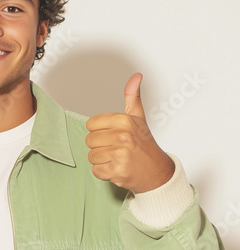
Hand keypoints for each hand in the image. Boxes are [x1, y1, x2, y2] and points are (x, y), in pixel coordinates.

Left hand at [85, 73, 174, 193]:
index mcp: (125, 120)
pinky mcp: (118, 171)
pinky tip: (117, 168)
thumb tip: (136, 76)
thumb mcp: (138, 118)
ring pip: (91, 156)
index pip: (91, 124)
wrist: (159, 173)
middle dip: (100, 146)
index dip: (100, 131)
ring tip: (117, 158)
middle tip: (116, 148)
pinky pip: (96, 170)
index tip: (113, 134)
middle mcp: (123, 136)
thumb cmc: (145, 145)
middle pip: (90, 140)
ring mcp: (121, 154)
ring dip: (102, 160)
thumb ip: (132, 96)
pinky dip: (104, 172)